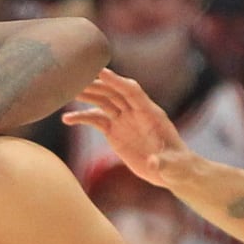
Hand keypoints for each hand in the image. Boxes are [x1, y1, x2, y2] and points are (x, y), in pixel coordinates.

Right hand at [61, 70, 192, 188]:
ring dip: (86, 96)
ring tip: (65, 94)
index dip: (117, 81)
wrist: (172, 172)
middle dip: (95, 85)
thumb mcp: (173, 167)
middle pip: (113, 92)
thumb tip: (153, 162)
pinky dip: (82, 117)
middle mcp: (136, 112)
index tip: (100, 71)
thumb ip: (163, 163)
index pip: (132, 91)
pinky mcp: (114, 132)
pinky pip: (96, 120)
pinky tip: (67, 119)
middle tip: (75, 79)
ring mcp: (124, 120)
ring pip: (102, 102)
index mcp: (151, 114)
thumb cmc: (177, 167)